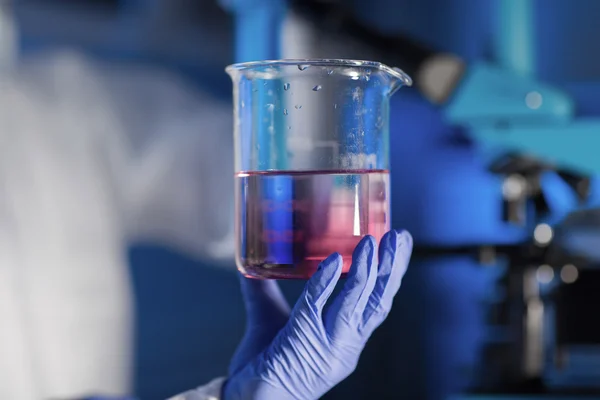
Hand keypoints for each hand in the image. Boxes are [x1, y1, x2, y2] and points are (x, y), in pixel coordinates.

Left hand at [224, 230, 412, 399]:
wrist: (248, 399)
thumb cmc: (262, 365)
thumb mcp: (270, 320)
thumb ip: (264, 291)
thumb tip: (254, 263)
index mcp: (344, 341)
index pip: (376, 304)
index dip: (390, 276)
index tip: (398, 247)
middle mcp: (343, 346)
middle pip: (376, 302)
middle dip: (391, 267)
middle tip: (400, 236)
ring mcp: (326, 347)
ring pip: (355, 303)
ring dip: (366, 270)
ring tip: (373, 241)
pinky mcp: (303, 343)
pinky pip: (317, 306)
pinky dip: (326, 282)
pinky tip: (334, 260)